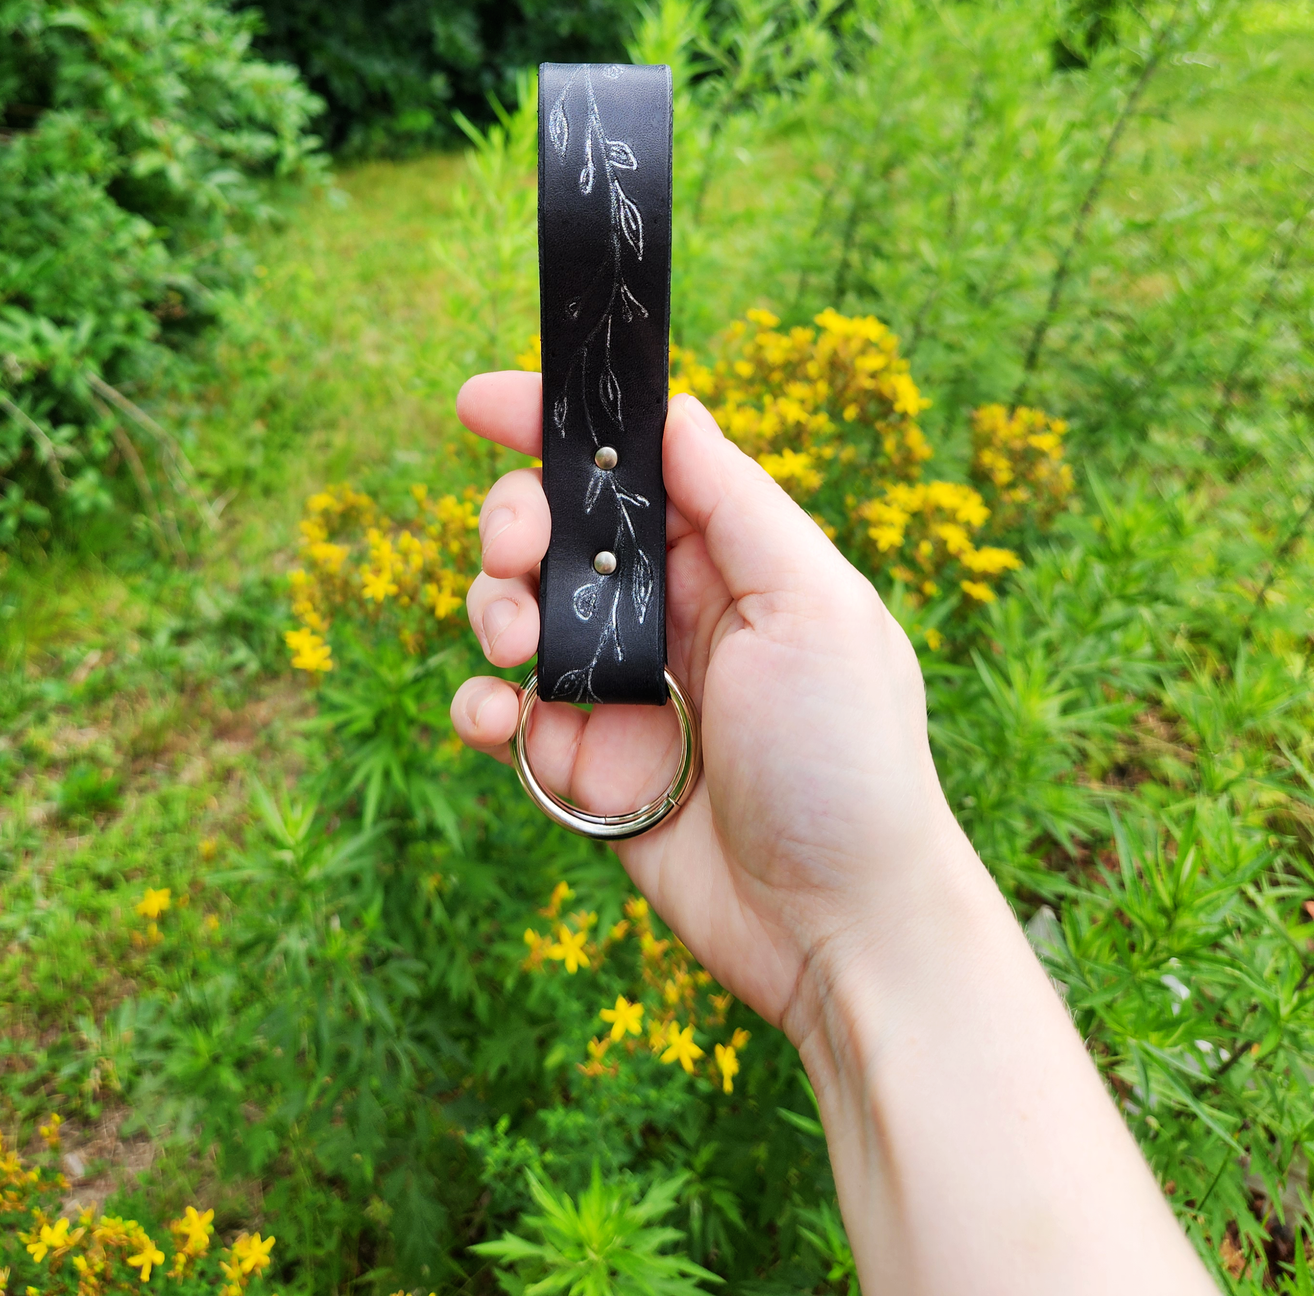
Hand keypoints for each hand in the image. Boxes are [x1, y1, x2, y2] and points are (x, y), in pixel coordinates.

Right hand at [450, 373, 962, 1037]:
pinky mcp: (583, 770)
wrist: (839, 926)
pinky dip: (477, 706)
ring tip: (515, 645)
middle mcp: (668, 615)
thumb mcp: (815, 607)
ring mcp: (620, 693)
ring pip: (514, 612)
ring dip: (489, 607)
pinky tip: (496, 719)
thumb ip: (738, 504)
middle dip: (512, 520)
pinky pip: (501, 715)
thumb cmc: (850, 759)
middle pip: (556, 530)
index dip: (555, 426)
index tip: (480, 401)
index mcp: (731, 561)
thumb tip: (675, 410)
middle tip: (516, 551)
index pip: (631, 467)